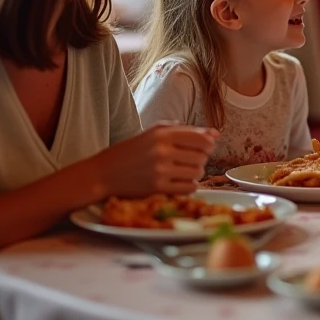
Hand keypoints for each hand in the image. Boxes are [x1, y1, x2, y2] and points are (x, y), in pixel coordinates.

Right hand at [88, 124, 219, 197]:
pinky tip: (179, 182)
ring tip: (184, 171)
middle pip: (202, 156)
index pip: (202, 139)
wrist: (103, 174)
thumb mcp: (155, 133)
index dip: (208, 145)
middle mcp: (162, 150)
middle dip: (201, 159)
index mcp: (162, 133)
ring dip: (196, 173)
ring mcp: (160, 170)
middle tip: (190, 160)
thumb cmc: (131, 151)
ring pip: (198, 172)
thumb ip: (185, 131)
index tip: (204, 148)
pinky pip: (189, 188)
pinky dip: (189, 186)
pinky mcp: (157, 188)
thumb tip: (216, 134)